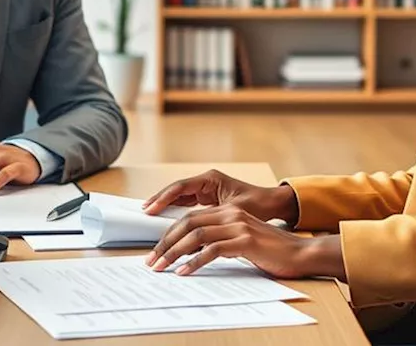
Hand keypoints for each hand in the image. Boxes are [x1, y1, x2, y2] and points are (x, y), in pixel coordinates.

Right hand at [143, 169, 298, 223]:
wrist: (272, 204)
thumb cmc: (258, 205)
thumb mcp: (235, 211)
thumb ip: (214, 220)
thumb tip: (194, 236)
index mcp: (210, 179)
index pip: (181, 187)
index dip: (164, 198)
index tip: (150, 208)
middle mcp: (205, 182)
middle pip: (176, 191)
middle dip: (159, 202)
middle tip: (143, 212)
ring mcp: (205, 190)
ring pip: (179, 198)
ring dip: (165, 207)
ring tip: (148, 217)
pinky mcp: (206, 200)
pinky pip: (186, 205)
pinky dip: (175, 212)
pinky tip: (165, 221)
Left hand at [144, 204, 345, 279]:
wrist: (300, 254)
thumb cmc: (270, 251)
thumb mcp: (240, 241)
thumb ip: (218, 241)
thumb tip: (189, 253)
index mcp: (228, 211)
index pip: (190, 217)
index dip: (170, 233)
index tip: (156, 251)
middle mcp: (231, 214)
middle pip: (188, 223)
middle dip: (166, 243)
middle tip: (152, 261)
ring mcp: (238, 225)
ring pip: (196, 235)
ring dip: (174, 253)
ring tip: (162, 267)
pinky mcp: (246, 240)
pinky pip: (213, 250)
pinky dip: (195, 262)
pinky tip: (184, 272)